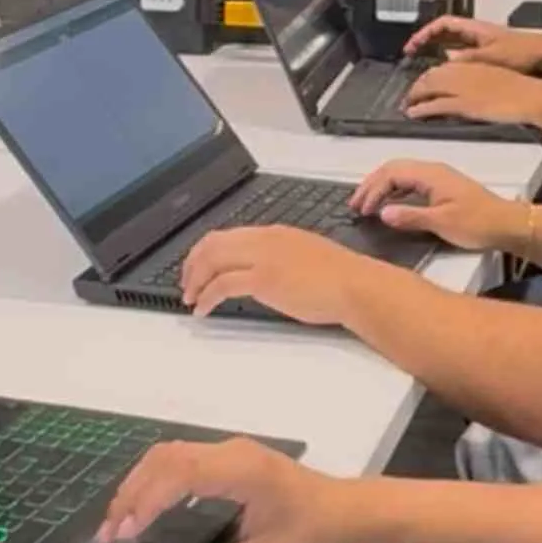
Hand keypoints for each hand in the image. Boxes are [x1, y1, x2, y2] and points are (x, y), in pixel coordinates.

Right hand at [100, 438, 354, 542]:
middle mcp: (232, 451)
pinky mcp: (232, 459)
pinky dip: (156, 479)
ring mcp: (232, 451)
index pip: (180, 473)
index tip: (124, 532)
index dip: (147, 500)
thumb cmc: (313, 535)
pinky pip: (183, 458)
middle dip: (132, 492)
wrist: (349, 514)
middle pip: (166, 457)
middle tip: (109, 534)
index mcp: (241, 470)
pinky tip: (147, 507)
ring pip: (171, 454)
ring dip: (140, 483)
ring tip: (119, 523)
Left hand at [181, 226, 386, 324]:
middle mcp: (264, 240)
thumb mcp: (305, 257)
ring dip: (195, 282)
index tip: (199, 268)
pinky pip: (222, 285)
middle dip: (192, 265)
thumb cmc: (340, 278)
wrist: (355, 285)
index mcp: (274, 233)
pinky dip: (207, 296)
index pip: (229, 235)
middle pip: (213, 244)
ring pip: (212, 261)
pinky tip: (204, 309)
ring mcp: (263, 258)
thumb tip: (264, 275)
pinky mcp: (263, 279)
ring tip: (191, 299)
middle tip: (186, 284)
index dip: (206, 252)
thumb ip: (281, 260)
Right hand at [351, 160, 526, 251]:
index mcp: (431, 174)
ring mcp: (438, 178)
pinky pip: (411, 182)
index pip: (392, 173)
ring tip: (367, 204)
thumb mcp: (442, 223)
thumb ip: (410, 217)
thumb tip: (383, 213)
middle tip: (355, 204)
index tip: (362, 209)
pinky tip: (390, 204)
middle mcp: (433, 171)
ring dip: (382, 187)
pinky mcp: (443, 187)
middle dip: (372, 185)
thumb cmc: (479, 223)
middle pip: (393, 169)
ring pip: (401, 175)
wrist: (508, 224)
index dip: (373, 189)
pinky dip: (395, 191)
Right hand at [403, 16, 541, 73]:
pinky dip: (452, 62)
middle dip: (427, 42)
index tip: (413, 45)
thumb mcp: (492, 56)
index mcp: (475, 28)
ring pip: (453, 44)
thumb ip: (469, 58)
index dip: (425, 32)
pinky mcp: (488, 55)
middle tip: (411, 54)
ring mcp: (482, 44)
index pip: (443, 24)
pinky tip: (448, 74)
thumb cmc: (523, 51)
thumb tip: (447, 58)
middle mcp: (477, 33)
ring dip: (437, 52)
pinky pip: (463, 55)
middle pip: (445, 33)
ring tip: (424, 65)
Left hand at [404, 62, 541, 125]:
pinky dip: (421, 109)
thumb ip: (480, 77)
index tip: (423, 84)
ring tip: (407, 105)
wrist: (530, 95)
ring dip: (414, 96)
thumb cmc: (521, 88)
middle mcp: (464, 72)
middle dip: (417, 86)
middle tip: (410, 96)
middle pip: (431, 76)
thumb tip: (472, 85)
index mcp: (472, 64)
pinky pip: (436, 105)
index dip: (429, 76)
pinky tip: (413, 113)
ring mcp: (462, 88)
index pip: (442, 67)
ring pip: (429, 88)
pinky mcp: (463, 104)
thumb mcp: (497, 77)